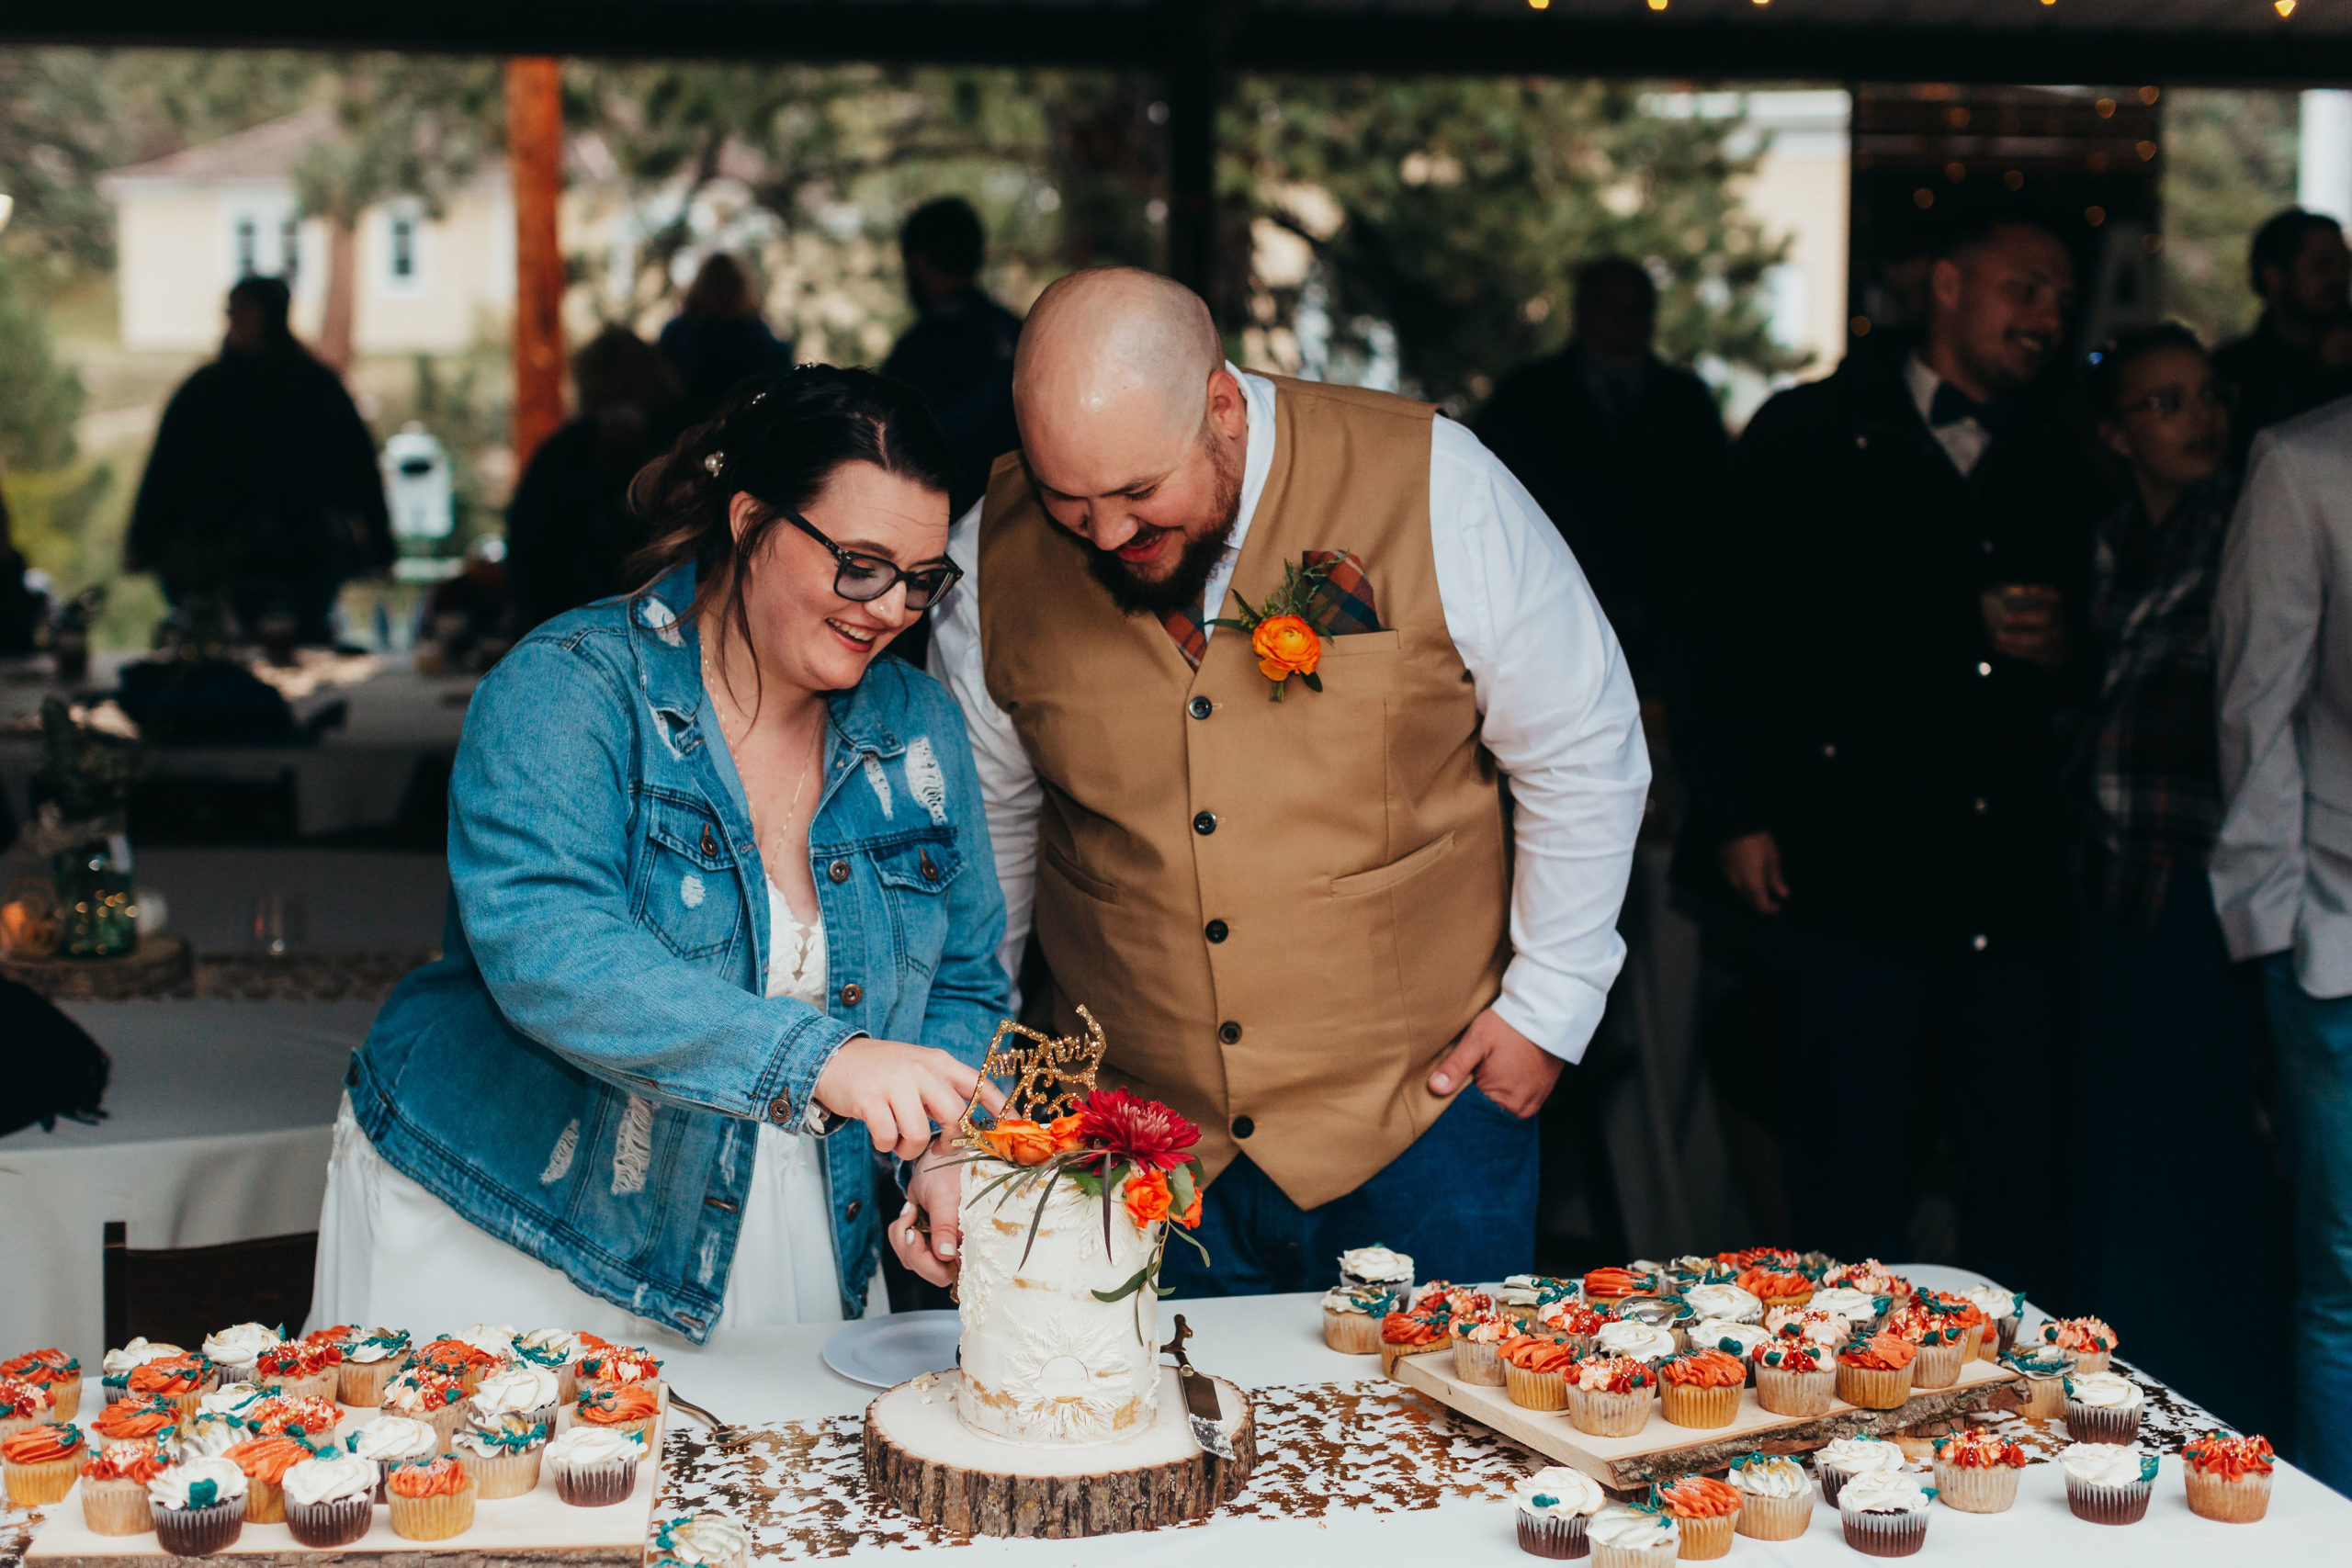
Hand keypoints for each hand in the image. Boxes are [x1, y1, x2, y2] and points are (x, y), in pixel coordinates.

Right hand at [812, 1038, 1003, 1161]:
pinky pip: (889, 1138)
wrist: (833, 1057)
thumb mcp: (919, 1068)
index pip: (979, 1085)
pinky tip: (881, 1135)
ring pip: (920, 1134)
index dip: (1000, 1110)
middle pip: (953, 1116)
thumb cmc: (882, 1070)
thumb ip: (944, 1088)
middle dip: (947, 1140)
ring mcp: (894, 1083)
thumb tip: (976, 1120)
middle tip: (935, 1145)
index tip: (1013, 1129)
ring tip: (900, 1140)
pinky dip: (886, 1145)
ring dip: (910, 1148)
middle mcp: (921, 1069)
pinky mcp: (869, 1099)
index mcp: (938, 1062)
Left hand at [891, 1139, 964, 1286]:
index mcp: (969, 1244)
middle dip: (912, 1251)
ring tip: (911, 1210)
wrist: (939, 1157)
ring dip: (903, 1236)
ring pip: (912, 1260)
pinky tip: (911, 1209)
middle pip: (929, 1272)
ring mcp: (939, 1245)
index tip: (917, 1236)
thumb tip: (946, 1255)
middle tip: (910, 1223)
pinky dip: (899, 1229)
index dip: (928, 1265)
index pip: (949, 1275)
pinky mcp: (925, 1238)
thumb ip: (945, 1227)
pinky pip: (904, 1246)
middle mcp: (957, 1249)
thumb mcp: (945, 1199)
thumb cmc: (949, 1173)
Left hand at [1426, 1008, 1562, 1117]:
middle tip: (1471, 1076)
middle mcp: (1520, 1108)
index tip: (1453, 1087)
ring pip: (1502, 1108)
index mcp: (1503, 1099)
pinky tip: (1501, 1075)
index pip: (1472, 1114)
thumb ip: (1455, 1066)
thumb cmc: (1508, 1025)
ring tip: (1487, 1073)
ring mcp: (1533, 1103)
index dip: (1458, 1102)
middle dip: (1474, 1100)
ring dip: (1491, 1097)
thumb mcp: (1476, 1040)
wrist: (1545, 1014)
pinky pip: (1517, 1103)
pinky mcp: (1541, 1095)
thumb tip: (1435, 1089)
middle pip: (1488, 1113)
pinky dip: (1506, 1093)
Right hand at [1719, 831, 1787, 915]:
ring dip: (1751, 892)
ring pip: (1741, 891)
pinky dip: (1744, 883)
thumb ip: (1776, 878)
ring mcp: (1728, 876)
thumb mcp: (1772, 857)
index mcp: (1753, 883)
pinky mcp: (1722, 867)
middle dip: (1761, 901)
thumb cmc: (1757, 840)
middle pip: (1749, 901)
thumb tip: (1783, 894)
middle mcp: (1738, 884)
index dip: (1771, 909)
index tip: (1778, 906)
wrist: (1733, 822)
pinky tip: (1750, 872)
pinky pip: (1734, 881)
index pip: (1761, 906)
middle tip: (1771, 895)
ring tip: (1762, 882)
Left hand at [1988, 584, 2064, 666]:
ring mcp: (2055, 639)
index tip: (2030, 588)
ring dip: (2016, 638)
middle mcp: (2059, 622)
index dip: (2043, 592)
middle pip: (2046, 618)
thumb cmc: (2040, 620)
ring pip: (2039, 639)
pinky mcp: (2047, 653)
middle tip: (2006, 617)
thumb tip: (2003, 594)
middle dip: (2025, 617)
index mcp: (2057, 607)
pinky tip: (1997, 645)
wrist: (2059, 645)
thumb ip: (2025, 601)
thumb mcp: (2040, 608)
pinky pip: (2031, 653)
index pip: (2054, 597)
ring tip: (1999, 635)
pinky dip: (2012, 650)